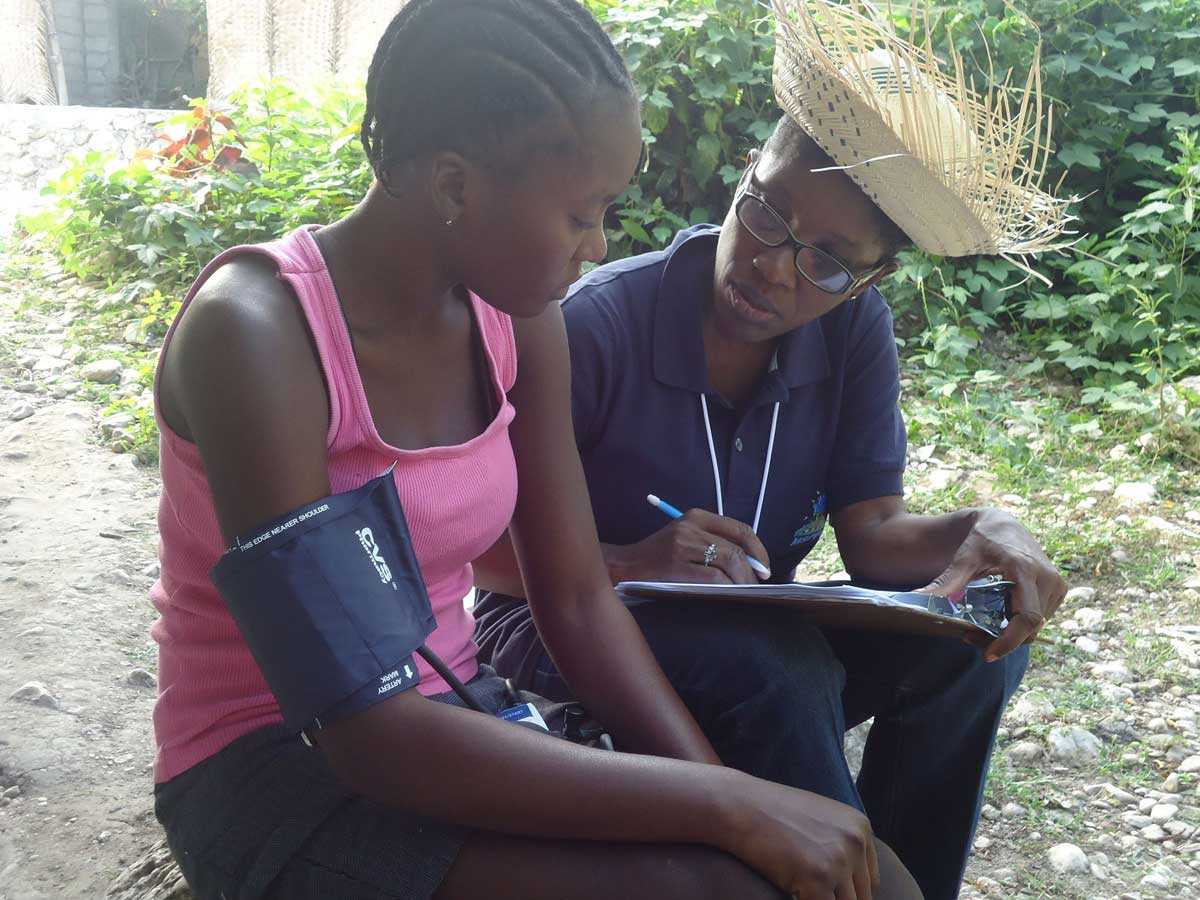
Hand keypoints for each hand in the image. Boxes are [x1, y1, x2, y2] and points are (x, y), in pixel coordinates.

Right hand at [606, 509, 770, 584]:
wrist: (624, 565)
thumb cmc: (659, 556)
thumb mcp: (685, 538)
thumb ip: (713, 542)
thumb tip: (752, 563)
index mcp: (696, 516)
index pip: (740, 529)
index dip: (758, 549)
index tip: (764, 567)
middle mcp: (690, 526)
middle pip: (737, 547)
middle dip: (754, 569)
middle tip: (758, 585)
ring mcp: (683, 545)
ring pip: (729, 561)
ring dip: (743, 580)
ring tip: (746, 592)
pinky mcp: (676, 565)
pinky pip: (713, 577)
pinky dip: (727, 586)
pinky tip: (730, 594)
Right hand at [719, 770, 878, 898]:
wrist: (739, 805)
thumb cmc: (772, 814)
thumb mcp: (820, 820)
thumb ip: (842, 845)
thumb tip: (852, 885)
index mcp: (860, 828)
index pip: (869, 880)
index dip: (845, 890)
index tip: (823, 887)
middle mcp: (855, 842)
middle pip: (861, 897)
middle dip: (834, 897)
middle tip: (808, 888)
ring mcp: (838, 860)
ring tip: (800, 888)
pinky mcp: (818, 879)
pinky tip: (792, 893)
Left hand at [918, 507, 1066, 661]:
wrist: (1003, 524)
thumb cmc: (981, 541)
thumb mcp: (962, 559)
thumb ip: (946, 582)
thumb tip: (917, 599)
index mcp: (1024, 570)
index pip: (1026, 617)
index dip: (1010, 641)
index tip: (989, 653)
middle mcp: (1046, 578)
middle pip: (1031, 627)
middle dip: (1005, 640)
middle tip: (972, 637)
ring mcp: (1056, 584)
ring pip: (1036, 625)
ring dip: (1012, 633)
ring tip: (983, 624)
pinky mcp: (1058, 589)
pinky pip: (1041, 617)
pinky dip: (1021, 622)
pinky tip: (1001, 612)